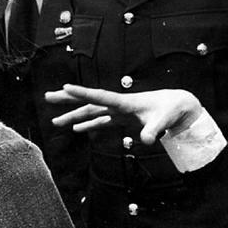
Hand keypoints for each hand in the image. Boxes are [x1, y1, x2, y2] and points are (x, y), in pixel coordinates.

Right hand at [46, 85, 202, 143]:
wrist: (179, 106)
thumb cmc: (171, 110)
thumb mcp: (164, 121)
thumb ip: (154, 130)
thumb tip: (146, 141)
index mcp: (126, 102)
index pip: (101, 97)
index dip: (83, 93)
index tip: (66, 86)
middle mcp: (119, 105)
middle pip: (90, 102)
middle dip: (69, 99)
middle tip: (48, 97)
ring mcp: (120, 111)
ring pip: (92, 111)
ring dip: (74, 115)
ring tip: (55, 121)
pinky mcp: (124, 118)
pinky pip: (102, 121)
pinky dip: (89, 124)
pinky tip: (78, 128)